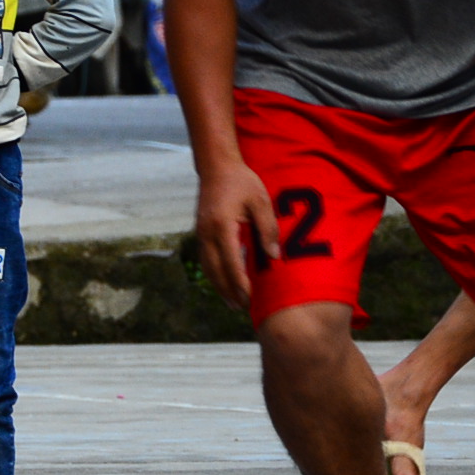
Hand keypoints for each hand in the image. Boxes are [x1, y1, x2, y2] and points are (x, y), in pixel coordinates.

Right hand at [192, 159, 279, 311]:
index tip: (249, 298)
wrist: (216, 167)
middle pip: (216, 270)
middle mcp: (207, 233)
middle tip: (243, 307)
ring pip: (208, 268)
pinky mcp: (201, 233)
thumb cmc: (241, 182)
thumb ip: (267, 228)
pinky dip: (214, 275)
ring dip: (219, 287)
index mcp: (221, 226)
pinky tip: (223, 283)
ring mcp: (201, 234)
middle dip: (229, 291)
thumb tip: (273, 255)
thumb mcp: (260, 201)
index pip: (230, 262)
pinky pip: (206, 260)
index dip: (239, 283)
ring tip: (233, 302)